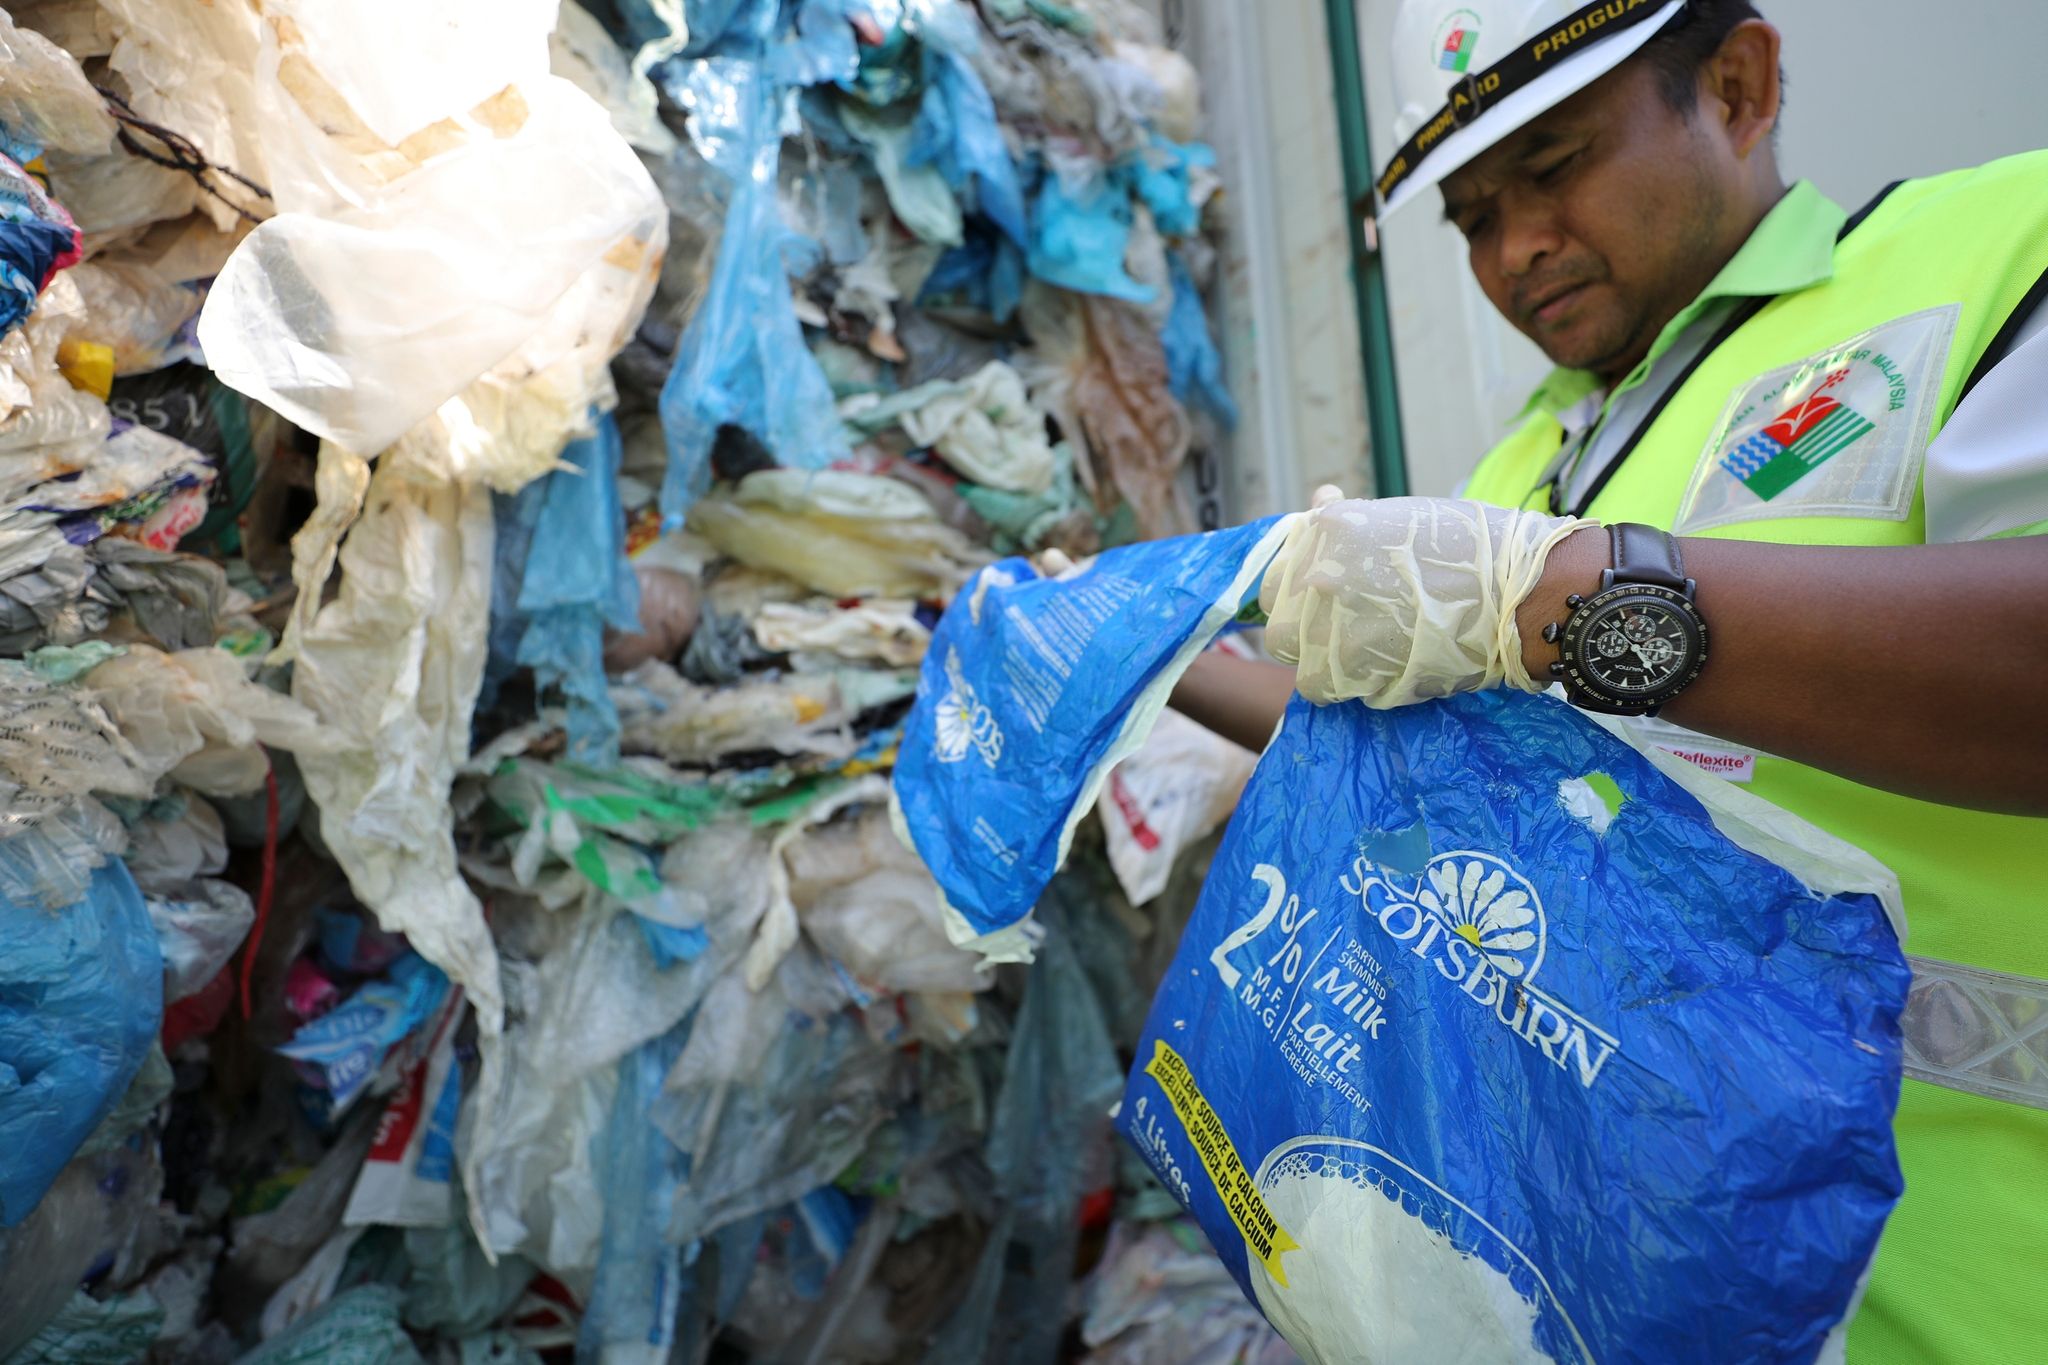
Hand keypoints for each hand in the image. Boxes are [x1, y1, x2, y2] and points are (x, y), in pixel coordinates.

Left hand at [1259, 493, 1589, 707]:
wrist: (1521, 595)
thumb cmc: (1472, 549)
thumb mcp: (1403, 516)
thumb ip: (1348, 521)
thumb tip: (1320, 500)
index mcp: (1330, 530)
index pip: (1280, 571)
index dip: (1299, 588)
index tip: (1324, 597)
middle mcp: (1321, 576)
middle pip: (1279, 619)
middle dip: (1304, 625)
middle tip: (1342, 628)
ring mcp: (1332, 624)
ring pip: (1296, 656)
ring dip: (1321, 658)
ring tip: (1361, 652)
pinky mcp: (1353, 671)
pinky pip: (1321, 686)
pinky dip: (1341, 684)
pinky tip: (1372, 670)